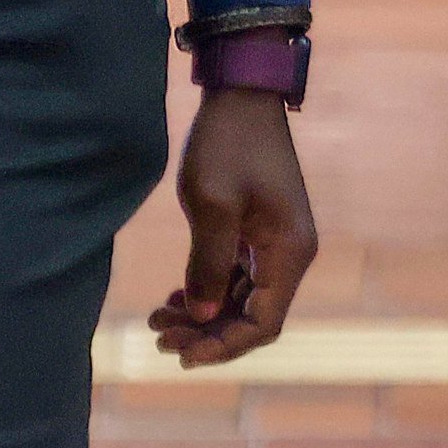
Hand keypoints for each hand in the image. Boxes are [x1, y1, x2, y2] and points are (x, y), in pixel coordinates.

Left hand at [148, 87, 319, 367]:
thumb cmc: (228, 145)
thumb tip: (203, 317)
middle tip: (159, 336)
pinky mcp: (259, 231)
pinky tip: (175, 296)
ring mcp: (276, 242)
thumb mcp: (212, 206)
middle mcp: (290, 253)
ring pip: (242, 300)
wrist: (242, 94)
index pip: (263, 324)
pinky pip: (237, 278)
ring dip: (204, 315)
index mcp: (289, 252)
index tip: (181, 354)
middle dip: (207, 333)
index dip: (223, 346)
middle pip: (252, 317)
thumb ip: (209, 266)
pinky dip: (209, 291)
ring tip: (158, 318)